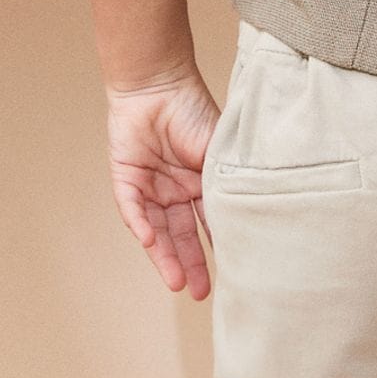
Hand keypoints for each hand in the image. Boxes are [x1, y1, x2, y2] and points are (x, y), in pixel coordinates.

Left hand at [106, 71, 219, 300]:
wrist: (159, 83)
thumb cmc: (194, 110)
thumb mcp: (220, 154)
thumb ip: (228, 184)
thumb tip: (250, 219)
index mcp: (201, 185)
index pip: (211, 225)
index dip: (219, 250)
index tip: (234, 276)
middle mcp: (176, 191)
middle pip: (183, 236)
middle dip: (191, 265)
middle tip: (200, 294)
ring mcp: (151, 187)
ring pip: (158, 230)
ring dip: (166, 257)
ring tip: (177, 283)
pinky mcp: (126, 179)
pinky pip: (132, 209)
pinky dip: (140, 226)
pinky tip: (150, 244)